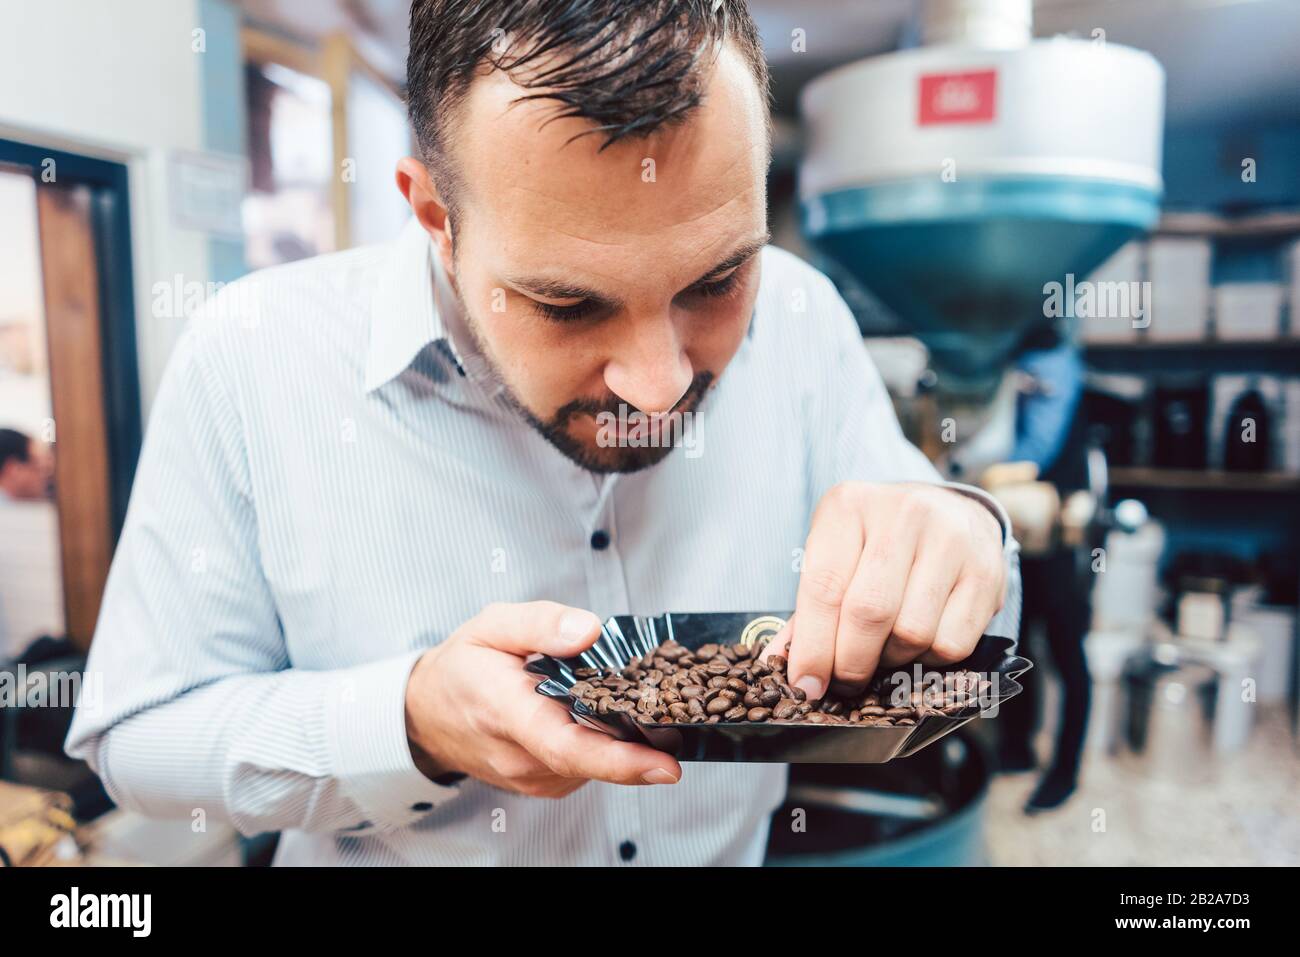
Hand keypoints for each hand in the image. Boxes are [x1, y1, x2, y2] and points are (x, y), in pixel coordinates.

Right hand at [405, 601, 681, 797]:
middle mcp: (521, 757)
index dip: (620, 760)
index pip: (567, 746)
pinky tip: (605, 716)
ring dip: (622, 738)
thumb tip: (590, 630)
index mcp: (506, 712)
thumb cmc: (463, 665)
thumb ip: (541, 624)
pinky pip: (586, 767)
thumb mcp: (493, 625)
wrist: (426, 713)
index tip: (665, 763)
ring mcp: (532, 778)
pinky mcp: (543, 783)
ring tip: (634, 701)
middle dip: (640, 741)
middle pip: (593, 759)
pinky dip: (604, 744)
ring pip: (595, 764)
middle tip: (679, 714)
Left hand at [768, 482, 1005, 699]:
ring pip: (912, 632)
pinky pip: (952, 643)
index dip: (812, 646)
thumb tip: (779, 665)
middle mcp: (902, 514)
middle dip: (850, 663)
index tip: (805, 685)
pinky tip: (921, 640)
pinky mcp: (986, 570)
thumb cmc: (879, 542)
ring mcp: (949, 539)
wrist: (952, 513)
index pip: (824, 586)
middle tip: (844, 682)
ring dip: (892, 659)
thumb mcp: (837, 555)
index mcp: (849, 506)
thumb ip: (808, 609)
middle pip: (868, 612)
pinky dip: (930, 659)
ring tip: (885, 648)